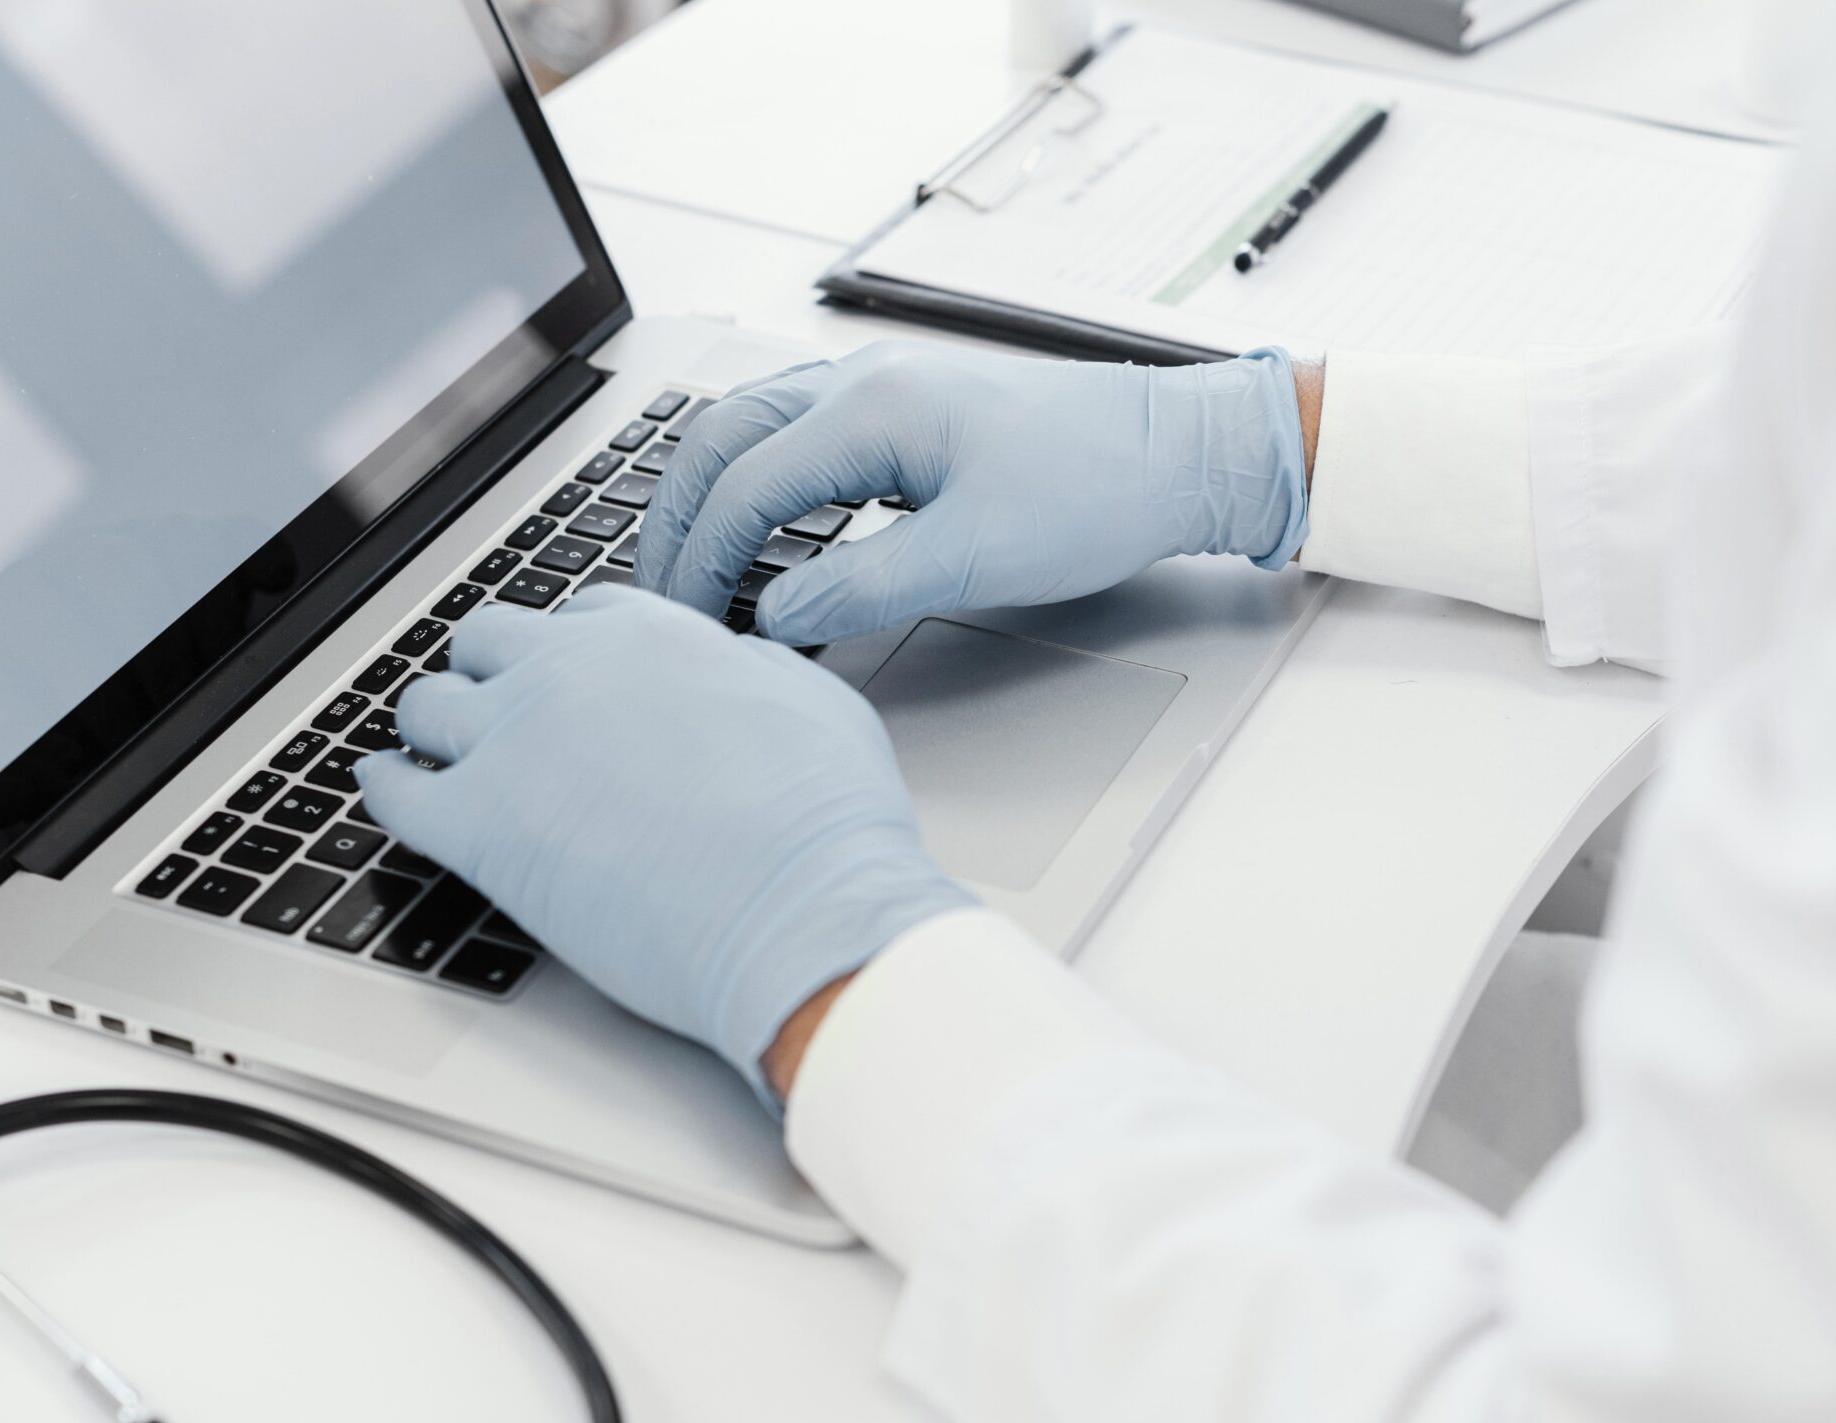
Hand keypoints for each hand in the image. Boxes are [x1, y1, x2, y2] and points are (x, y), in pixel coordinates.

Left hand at [356, 588, 974, 1098]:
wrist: (801, 912)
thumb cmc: (826, 829)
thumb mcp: (816, 705)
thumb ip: (753, 674)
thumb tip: (733, 671)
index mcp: (651, 636)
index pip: (578, 621)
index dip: (571, 656)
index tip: (572, 685)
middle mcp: (569, 672)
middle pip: (488, 644)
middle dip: (491, 675)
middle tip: (500, 715)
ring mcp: (514, 744)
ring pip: (426, 706)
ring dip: (433, 729)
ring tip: (438, 757)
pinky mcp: (478, 829)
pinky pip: (392, 793)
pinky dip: (384, 791)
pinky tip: (388, 794)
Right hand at [635, 341, 1312, 646]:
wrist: (1176, 453)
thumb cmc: (1095, 491)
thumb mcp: (975, 557)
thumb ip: (860, 586)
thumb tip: (770, 616)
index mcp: (872, 409)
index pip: (742, 486)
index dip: (699, 564)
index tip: (686, 627)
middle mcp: (863, 382)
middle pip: (721, 438)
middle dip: (677, 519)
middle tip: (660, 596)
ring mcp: (881, 389)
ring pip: (752, 426)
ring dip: (709, 492)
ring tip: (690, 563)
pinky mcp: (905, 411)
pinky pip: (794, 432)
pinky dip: (754, 479)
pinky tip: (759, 525)